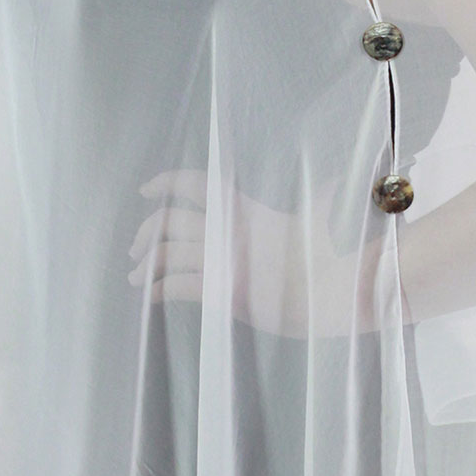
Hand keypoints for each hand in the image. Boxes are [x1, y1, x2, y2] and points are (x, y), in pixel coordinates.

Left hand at [127, 169, 367, 337]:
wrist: (340, 288)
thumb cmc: (336, 254)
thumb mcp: (324, 214)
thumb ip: (320, 194)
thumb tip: (339, 178)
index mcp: (246, 210)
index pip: (195, 185)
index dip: (165, 183)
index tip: (146, 190)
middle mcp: (228, 232)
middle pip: (169, 221)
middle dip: (146, 231)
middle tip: (136, 246)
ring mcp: (224, 263)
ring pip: (166, 255)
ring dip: (145, 265)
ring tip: (136, 275)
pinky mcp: (224, 293)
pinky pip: (177, 287)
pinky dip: (159, 291)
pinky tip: (152, 297)